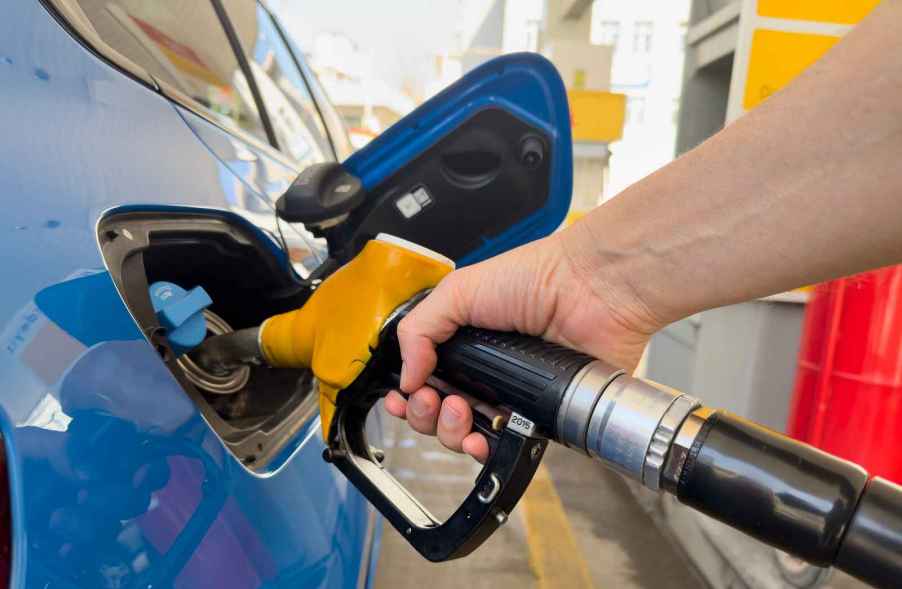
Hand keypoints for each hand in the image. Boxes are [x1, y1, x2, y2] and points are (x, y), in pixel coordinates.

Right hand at [384, 228, 661, 461]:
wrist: (588, 291)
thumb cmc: (533, 279)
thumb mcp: (459, 291)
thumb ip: (419, 330)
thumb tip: (405, 378)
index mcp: (464, 344)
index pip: (424, 380)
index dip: (408, 394)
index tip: (400, 397)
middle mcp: (484, 372)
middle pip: (438, 414)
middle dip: (424, 414)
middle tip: (432, 400)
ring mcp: (512, 397)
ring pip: (466, 434)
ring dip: (449, 431)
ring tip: (458, 409)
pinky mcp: (540, 416)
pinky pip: (505, 445)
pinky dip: (484, 450)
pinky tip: (477, 439)